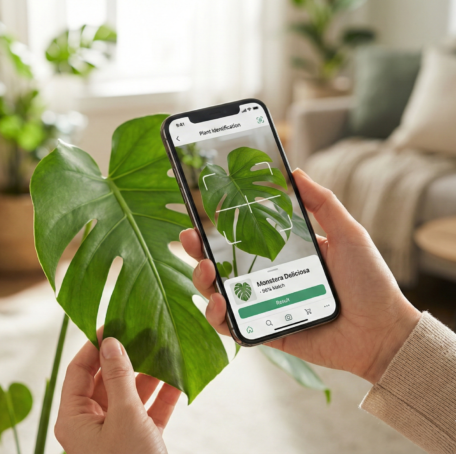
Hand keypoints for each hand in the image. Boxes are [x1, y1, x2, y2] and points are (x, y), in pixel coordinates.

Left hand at [55, 334, 181, 453]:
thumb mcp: (125, 416)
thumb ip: (119, 377)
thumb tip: (111, 343)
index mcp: (74, 419)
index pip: (78, 372)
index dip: (94, 347)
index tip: (112, 325)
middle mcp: (90, 425)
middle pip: (105, 381)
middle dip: (126, 359)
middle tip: (142, 335)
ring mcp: (114, 433)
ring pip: (129, 395)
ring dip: (148, 375)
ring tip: (163, 352)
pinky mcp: (138, 442)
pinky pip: (147, 412)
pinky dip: (161, 396)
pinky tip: (176, 379)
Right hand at [180, 168, 420, 383]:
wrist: (383, 330)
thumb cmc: (369, 282)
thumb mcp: (348, 233)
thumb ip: (322, 203)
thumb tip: (295, 173)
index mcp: (281, 254)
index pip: (239, 237)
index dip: (214, 227)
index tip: (198, 214)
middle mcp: (267, 279)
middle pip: (219, 265)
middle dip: (196, 252)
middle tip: (190, 239)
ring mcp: (263, 306)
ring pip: (218, 295)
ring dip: (202, 282)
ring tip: (207, 271)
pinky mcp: (265, 332)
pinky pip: (233, 327)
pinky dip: (218, 317)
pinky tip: (221, 303)